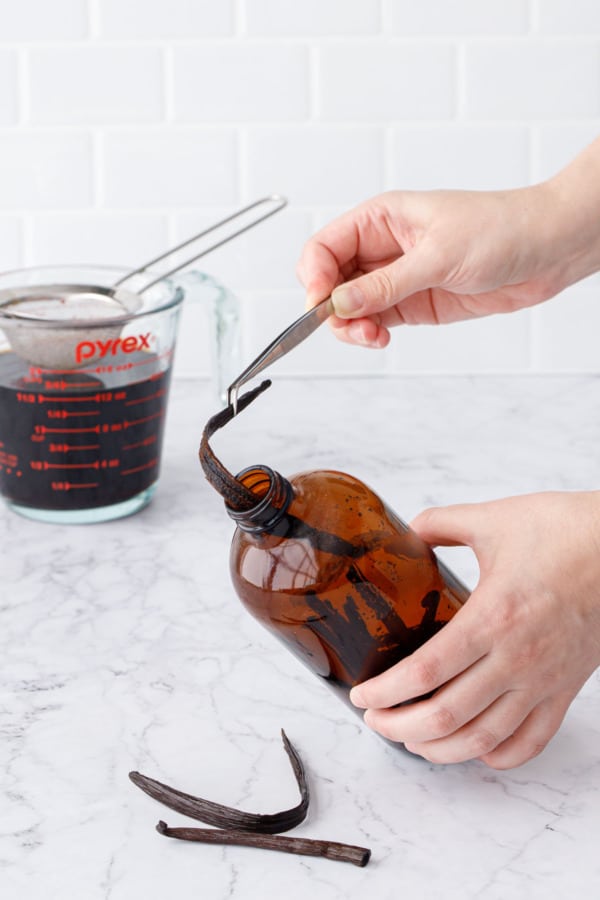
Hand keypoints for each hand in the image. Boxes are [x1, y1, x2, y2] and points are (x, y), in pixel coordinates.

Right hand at [296, 175, 597, 348]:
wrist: (545, 251)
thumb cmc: (499, 229)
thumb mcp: (437, 256)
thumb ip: (385, 285)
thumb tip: (340, 303)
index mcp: (381, 219)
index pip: (325, 247)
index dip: (314, 276)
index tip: (320, 304)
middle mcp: (382, 248)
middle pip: (331, 281)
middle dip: (332, 308)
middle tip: (351, 326)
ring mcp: (396, 278)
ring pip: (350, 307)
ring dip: (351, 327)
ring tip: (373, 337)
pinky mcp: (412, 304)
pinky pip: (375, 321)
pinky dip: (370, 335)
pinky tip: (381, 339)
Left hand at [349, 491, 599, 768]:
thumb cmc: (565, 532)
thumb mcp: (493, 518)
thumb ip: (441, 523)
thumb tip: (408, 529)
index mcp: (492, 617)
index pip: (426, 672)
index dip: (386, 692)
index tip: (361, 696)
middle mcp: (516, 658)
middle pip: (447, 715)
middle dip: (399, 726)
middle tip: (374, 720)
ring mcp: (544, 680)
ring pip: (484, 738)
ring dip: (440, 748)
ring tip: (411, 740)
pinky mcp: (566, 689)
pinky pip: (532, 740)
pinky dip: (499, 755)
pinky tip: (476, 751)